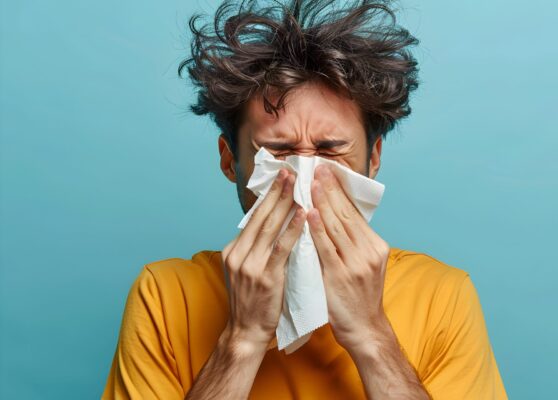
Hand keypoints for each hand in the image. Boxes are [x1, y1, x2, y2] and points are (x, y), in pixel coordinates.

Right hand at [221, 168, 305, 352]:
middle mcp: (238, 254)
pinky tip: (302, 214)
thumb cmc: (253, 302)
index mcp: (233, 250)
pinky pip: (280, 248)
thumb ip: (256, 249)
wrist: (245, 333)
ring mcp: (249, 265)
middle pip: (260, 216)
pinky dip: (292, 229)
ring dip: (284, 203)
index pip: (253, 218)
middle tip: (289, 171)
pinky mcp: (265, 277)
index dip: (268, 197)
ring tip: (296, 184)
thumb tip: (273, 226)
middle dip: (276, 192)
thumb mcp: (247, 271)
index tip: (280, 178)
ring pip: (269, 227)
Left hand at [307, 164, 390, 351]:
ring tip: (312, 181)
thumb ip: (353, 242)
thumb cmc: (359, 297)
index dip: (340, 190)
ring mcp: (356, 263)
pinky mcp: (340, 275)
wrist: (365, 329)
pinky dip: (318, 228)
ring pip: (337, 226)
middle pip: (346, 213)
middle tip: (318, 167)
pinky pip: (326, 247)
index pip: (355, 212)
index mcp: (375, 245)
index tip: (329, 171)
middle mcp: (369, 251)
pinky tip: (310, 212)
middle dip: (331, 188)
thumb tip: (335, 217)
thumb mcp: (364, 264)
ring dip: (323, 201)